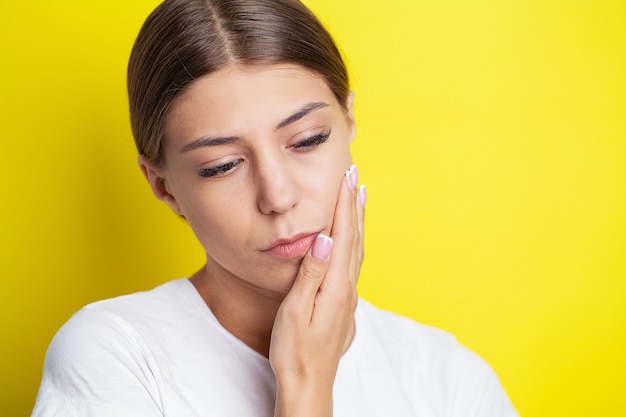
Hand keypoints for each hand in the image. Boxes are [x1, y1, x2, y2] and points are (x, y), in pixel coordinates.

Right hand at [270, 165, 365, 416]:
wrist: (309, 385)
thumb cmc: (295, 351)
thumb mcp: (295, 312)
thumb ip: (310, 274)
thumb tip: (324, 238)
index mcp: (335, 286)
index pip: (341, 235)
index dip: (344, 204)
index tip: (347, 177)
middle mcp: (347, 288)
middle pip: (354, 238)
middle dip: (354, 205)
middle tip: (355, 176)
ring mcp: (348, 297)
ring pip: (357, 250)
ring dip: (357, 221)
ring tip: (359, 198)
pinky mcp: (344, 304)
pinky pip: (354, 263)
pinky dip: (354, 241)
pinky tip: (351, 240)